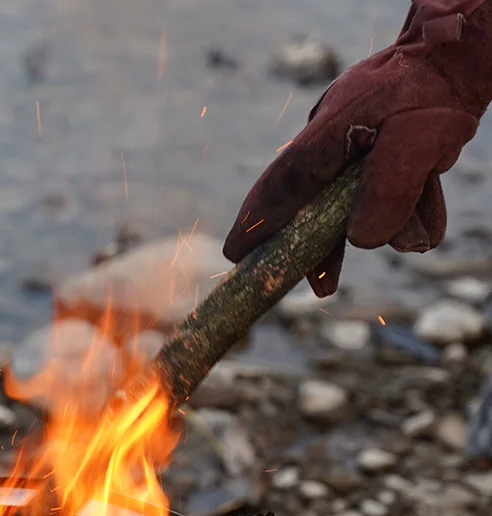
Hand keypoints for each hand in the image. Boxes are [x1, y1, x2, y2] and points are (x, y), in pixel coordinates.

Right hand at [223, 0, 491, 296]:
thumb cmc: (436, 88)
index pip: (283, 184)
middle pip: (310, 200)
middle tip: (320, 286)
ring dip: (376, 227)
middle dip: (317, 245)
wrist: (461, 50)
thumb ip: (388, 191)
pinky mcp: (379, 142)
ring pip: (350, 197)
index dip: (257, 222)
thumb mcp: (419, 142)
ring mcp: (355, 138)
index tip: (236, 254)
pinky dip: (401, 207)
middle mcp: (332, 136)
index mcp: (329, 131)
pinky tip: (424, 225)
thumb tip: (360, 240)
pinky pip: (378, 184)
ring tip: (408, 245)